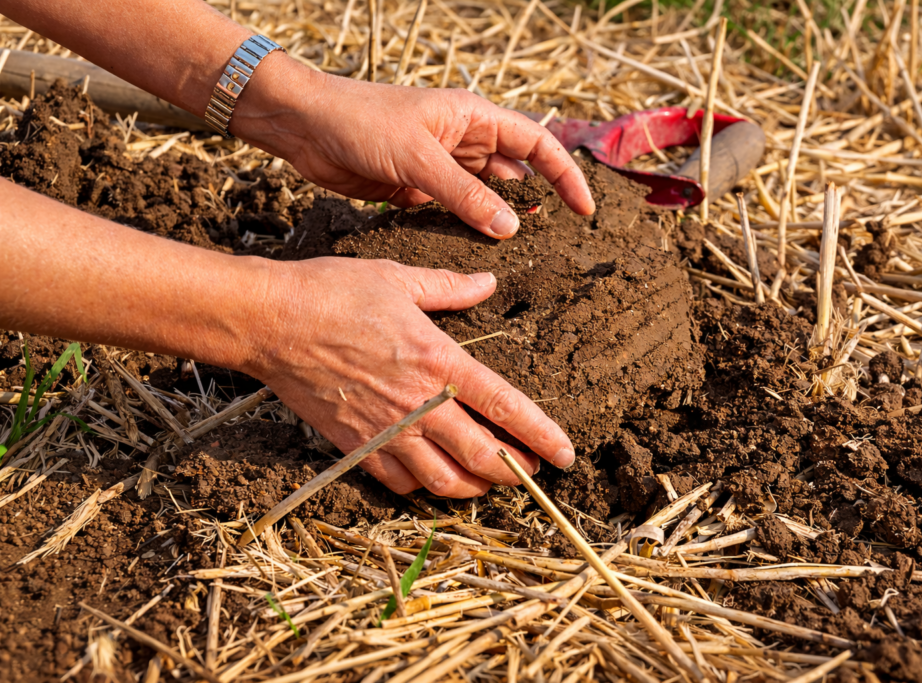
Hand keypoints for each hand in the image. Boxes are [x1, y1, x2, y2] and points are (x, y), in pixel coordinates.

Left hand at [232, 55, 594, 238]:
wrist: (305, 127)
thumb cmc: (361, 121)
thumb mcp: (419, 159)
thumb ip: (466, 195)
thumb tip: (511, 229)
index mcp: (473, 117)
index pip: (536, 144)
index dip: (564, 175)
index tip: (583, 210)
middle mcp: (463, 140)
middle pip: (516, 173)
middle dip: (536, 202)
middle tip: (555, 240)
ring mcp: (441, 166)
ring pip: (485, 196)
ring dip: (499, 220)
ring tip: (521, 253)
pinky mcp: (417, 188)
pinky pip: (454, 211)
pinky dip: (467, 229)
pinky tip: (477, 250)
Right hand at [243, 257, 575, 497]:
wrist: (269, 321)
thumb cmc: (332, 292)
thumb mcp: (398, 279)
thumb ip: (451, 288)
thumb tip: (488, 281)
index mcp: (438, 361)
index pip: (505, 407)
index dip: (541, 435)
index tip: (565, 455)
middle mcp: (418, 404)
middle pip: (482, 458)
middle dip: (515, 472)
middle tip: (531, 473)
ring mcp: (385, 430)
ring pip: (443, 481)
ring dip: (473, 487)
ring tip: (487, 481)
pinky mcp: (355, 445)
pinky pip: (398, 483)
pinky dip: (422, 487)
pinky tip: (431, 477)